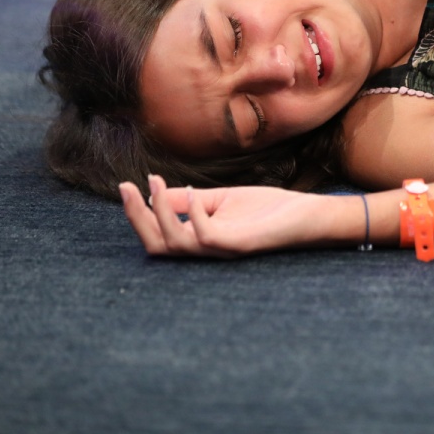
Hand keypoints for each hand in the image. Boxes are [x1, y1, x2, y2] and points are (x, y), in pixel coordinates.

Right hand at [120, 175, 343, 257]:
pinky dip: (194, 214)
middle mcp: (206, 249)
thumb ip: (190, 199)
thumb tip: (155, 191)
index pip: (157, 236)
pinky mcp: (241, 245)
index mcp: (199, 239)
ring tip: (154, 184)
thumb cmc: (266, 210)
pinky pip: (207, 237)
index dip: (137, 214)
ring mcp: (222, 250)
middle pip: (158, 246)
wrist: (307, 216)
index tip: (126, 185)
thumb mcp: (221, 200)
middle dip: (136, 217)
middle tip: (126, 187)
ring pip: (176, 244)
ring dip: (160, 213)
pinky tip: (192, 193)